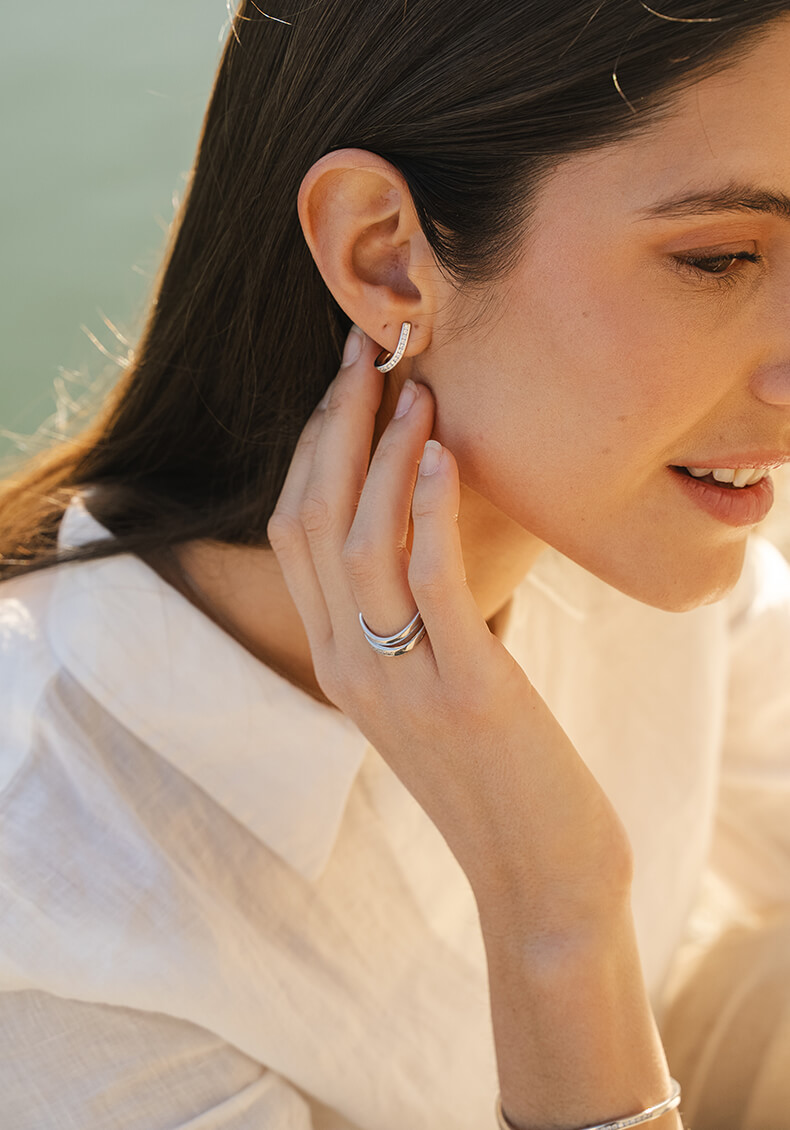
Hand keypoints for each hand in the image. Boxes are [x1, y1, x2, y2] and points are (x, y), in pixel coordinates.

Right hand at [267, 325, 631, 935]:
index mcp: (338, 659)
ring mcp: (397, 682)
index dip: (313, 447)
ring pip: (359, 539)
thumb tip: (434, 538)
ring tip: (414, 388)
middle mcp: (348, 665)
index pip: (294, 531)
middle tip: (365, 351)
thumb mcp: (435, 689)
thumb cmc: (499, 776)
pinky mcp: (463, 692)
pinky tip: (444, 453)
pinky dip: (430, 509)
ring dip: (382, 453)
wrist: (538, 880)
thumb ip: (418, 621)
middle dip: (332, 425)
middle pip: (310, 518)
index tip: (347, 383)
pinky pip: (429, 582)